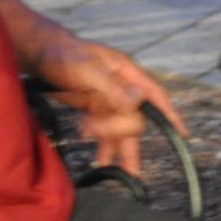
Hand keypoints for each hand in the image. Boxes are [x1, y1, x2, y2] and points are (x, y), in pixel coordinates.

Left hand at [29, 32, 185, 175]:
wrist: (38, 54)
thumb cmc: (63, 54)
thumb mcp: (87, 70)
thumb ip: (113, 88)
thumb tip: (140, 101)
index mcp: (126, 72)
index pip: (154, 95)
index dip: (170, 114)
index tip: (182, 134)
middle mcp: (121, 87)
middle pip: (134, 118)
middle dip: (118, 130)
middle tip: (91, 130)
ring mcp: (108, 99)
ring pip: (121, 129)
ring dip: (115, 146)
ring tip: (109, 167)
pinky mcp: (93, 108)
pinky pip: (105, 131)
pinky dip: (104, 146)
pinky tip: (100, 160)